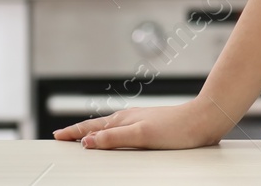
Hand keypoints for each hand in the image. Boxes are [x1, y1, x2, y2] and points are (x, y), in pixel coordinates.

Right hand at [52, 95, 231, 149]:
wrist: (203, 121)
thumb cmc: (176, 128)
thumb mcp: (142, 136)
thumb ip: (114, 138)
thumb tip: (87, 141)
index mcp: (124, 120)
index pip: (91, 128)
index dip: (73, 133)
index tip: (57, 136)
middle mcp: (130, 119)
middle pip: (98, 126)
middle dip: (79, 132)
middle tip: (63, 137)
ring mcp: (140, 122)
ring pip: (110, 127)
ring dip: (94, 132)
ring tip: (83, 137)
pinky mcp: (151, 128)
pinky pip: (123, 131)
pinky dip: (112, 135)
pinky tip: (118, 137)